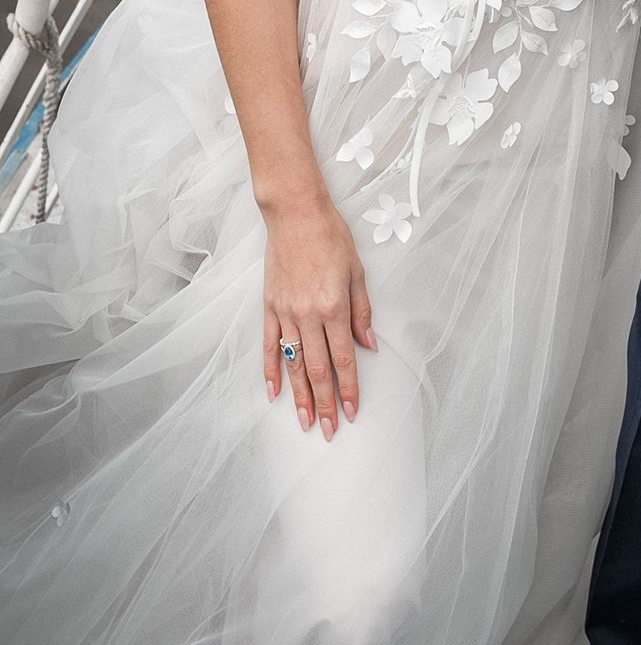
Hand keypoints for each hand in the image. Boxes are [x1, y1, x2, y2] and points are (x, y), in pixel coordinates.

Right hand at [262, 195, 376, 438]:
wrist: (296, 214)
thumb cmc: (331, 238)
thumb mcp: (357, 272)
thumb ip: (362, 311)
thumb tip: (368, 345)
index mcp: (334, 307)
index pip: (344, 358)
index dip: (349, 388)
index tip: (352, 412)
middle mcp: (308, 315)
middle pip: (317, 369)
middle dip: (325, 403)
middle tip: (329, 430)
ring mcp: (285, 312)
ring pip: (292, 364)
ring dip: (299, 397)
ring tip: (304, 422)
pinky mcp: (269, 307)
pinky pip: (269, 345)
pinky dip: (270, 371)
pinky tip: (273, 393)